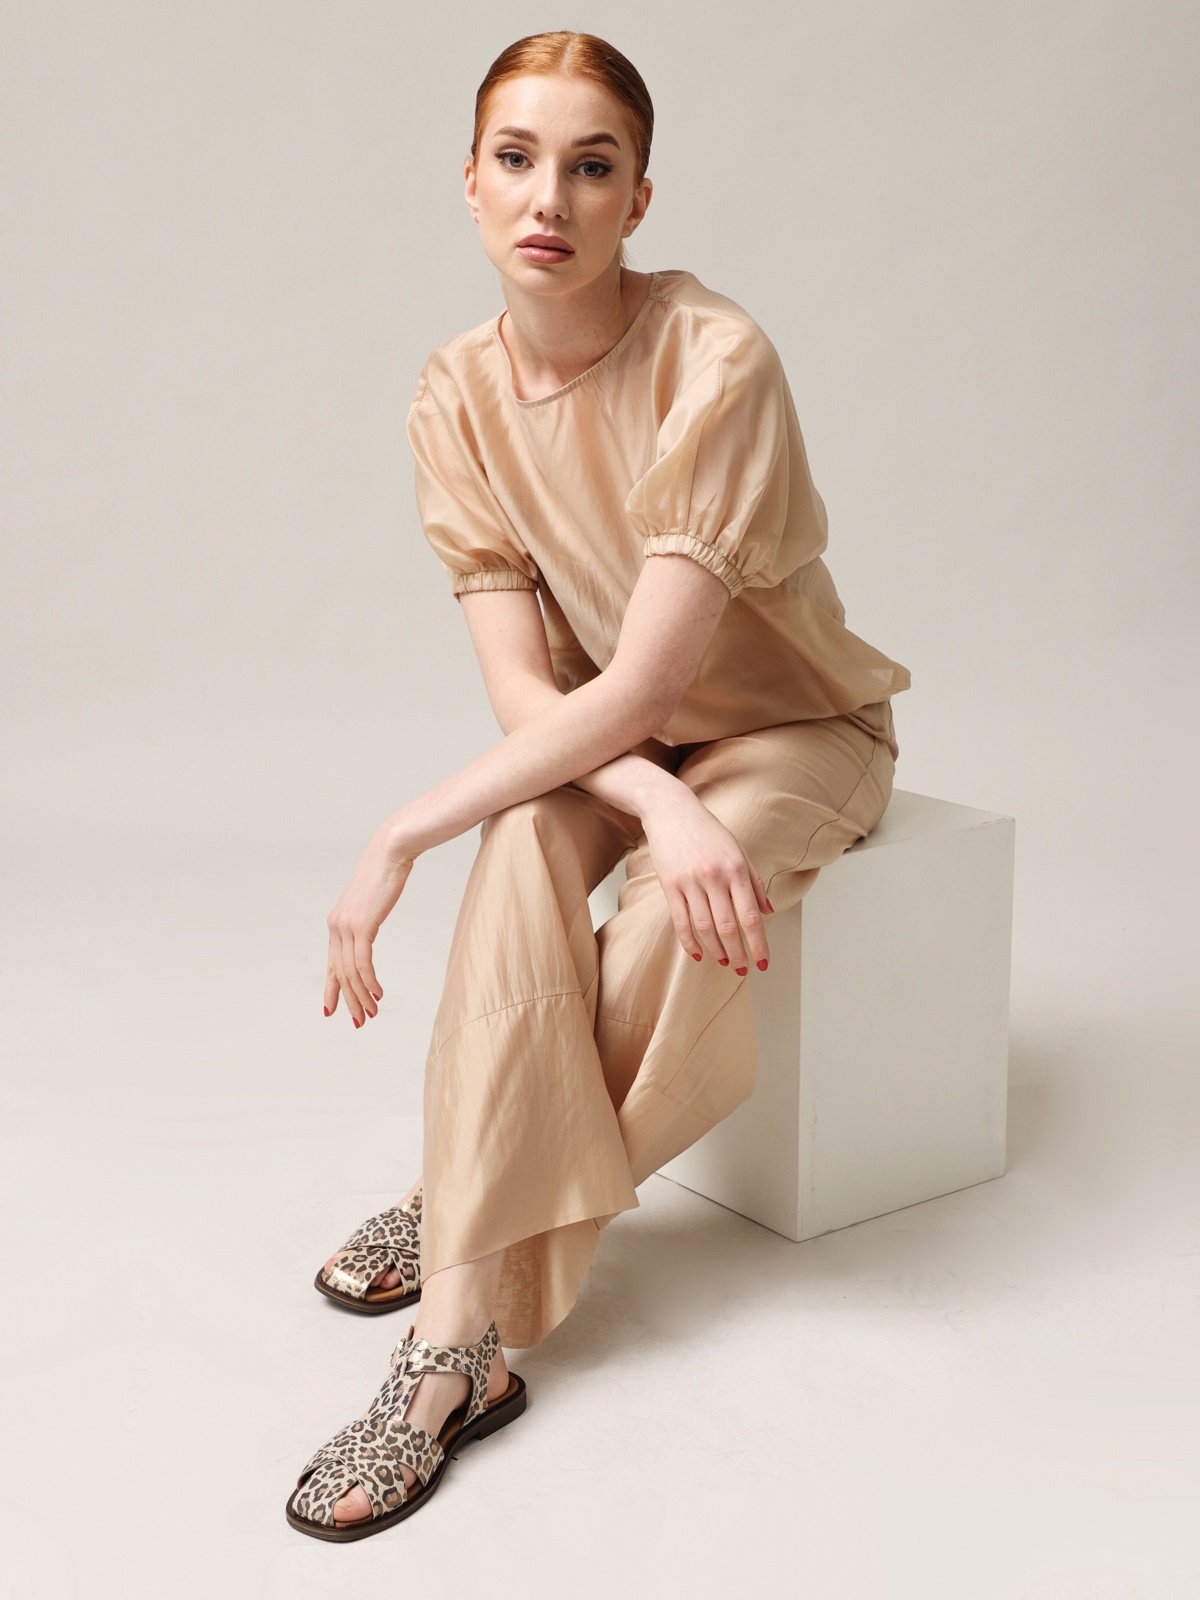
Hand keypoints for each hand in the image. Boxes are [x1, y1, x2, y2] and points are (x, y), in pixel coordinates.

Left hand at [324, 827, 414, 1026]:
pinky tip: (377, 993)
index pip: (332, 964)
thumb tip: (368, 931)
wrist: (391, 852)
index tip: (332, 1010)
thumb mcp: (372, 902)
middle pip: (339, 973)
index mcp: (336, 923)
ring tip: (373, 1012)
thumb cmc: (385, 874)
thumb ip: (366, 919)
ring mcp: (346, 926)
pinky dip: (370, 982)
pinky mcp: (361, 925)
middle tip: (359, 1021)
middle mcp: (336, 926)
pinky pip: (362, 963)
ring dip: (362, 996)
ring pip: (351, 972)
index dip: (332, 989)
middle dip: (349, 1000)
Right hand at [640, 785, 773, 972]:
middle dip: (739, 952)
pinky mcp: (670, 885)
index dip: (758, 943)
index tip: (763, 962)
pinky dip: (689, 941)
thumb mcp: (738, 851)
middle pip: (728, 927)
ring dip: (716, 950)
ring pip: (704, 928)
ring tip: (725, 962)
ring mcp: (690, 882)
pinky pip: (680, 921)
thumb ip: (754, 882)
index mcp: (736, 869)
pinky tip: (697, 954)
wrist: (671, 810)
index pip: (751, 916)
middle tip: (744, 968)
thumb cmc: (708, 831)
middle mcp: (714, 877)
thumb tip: (769, 911)